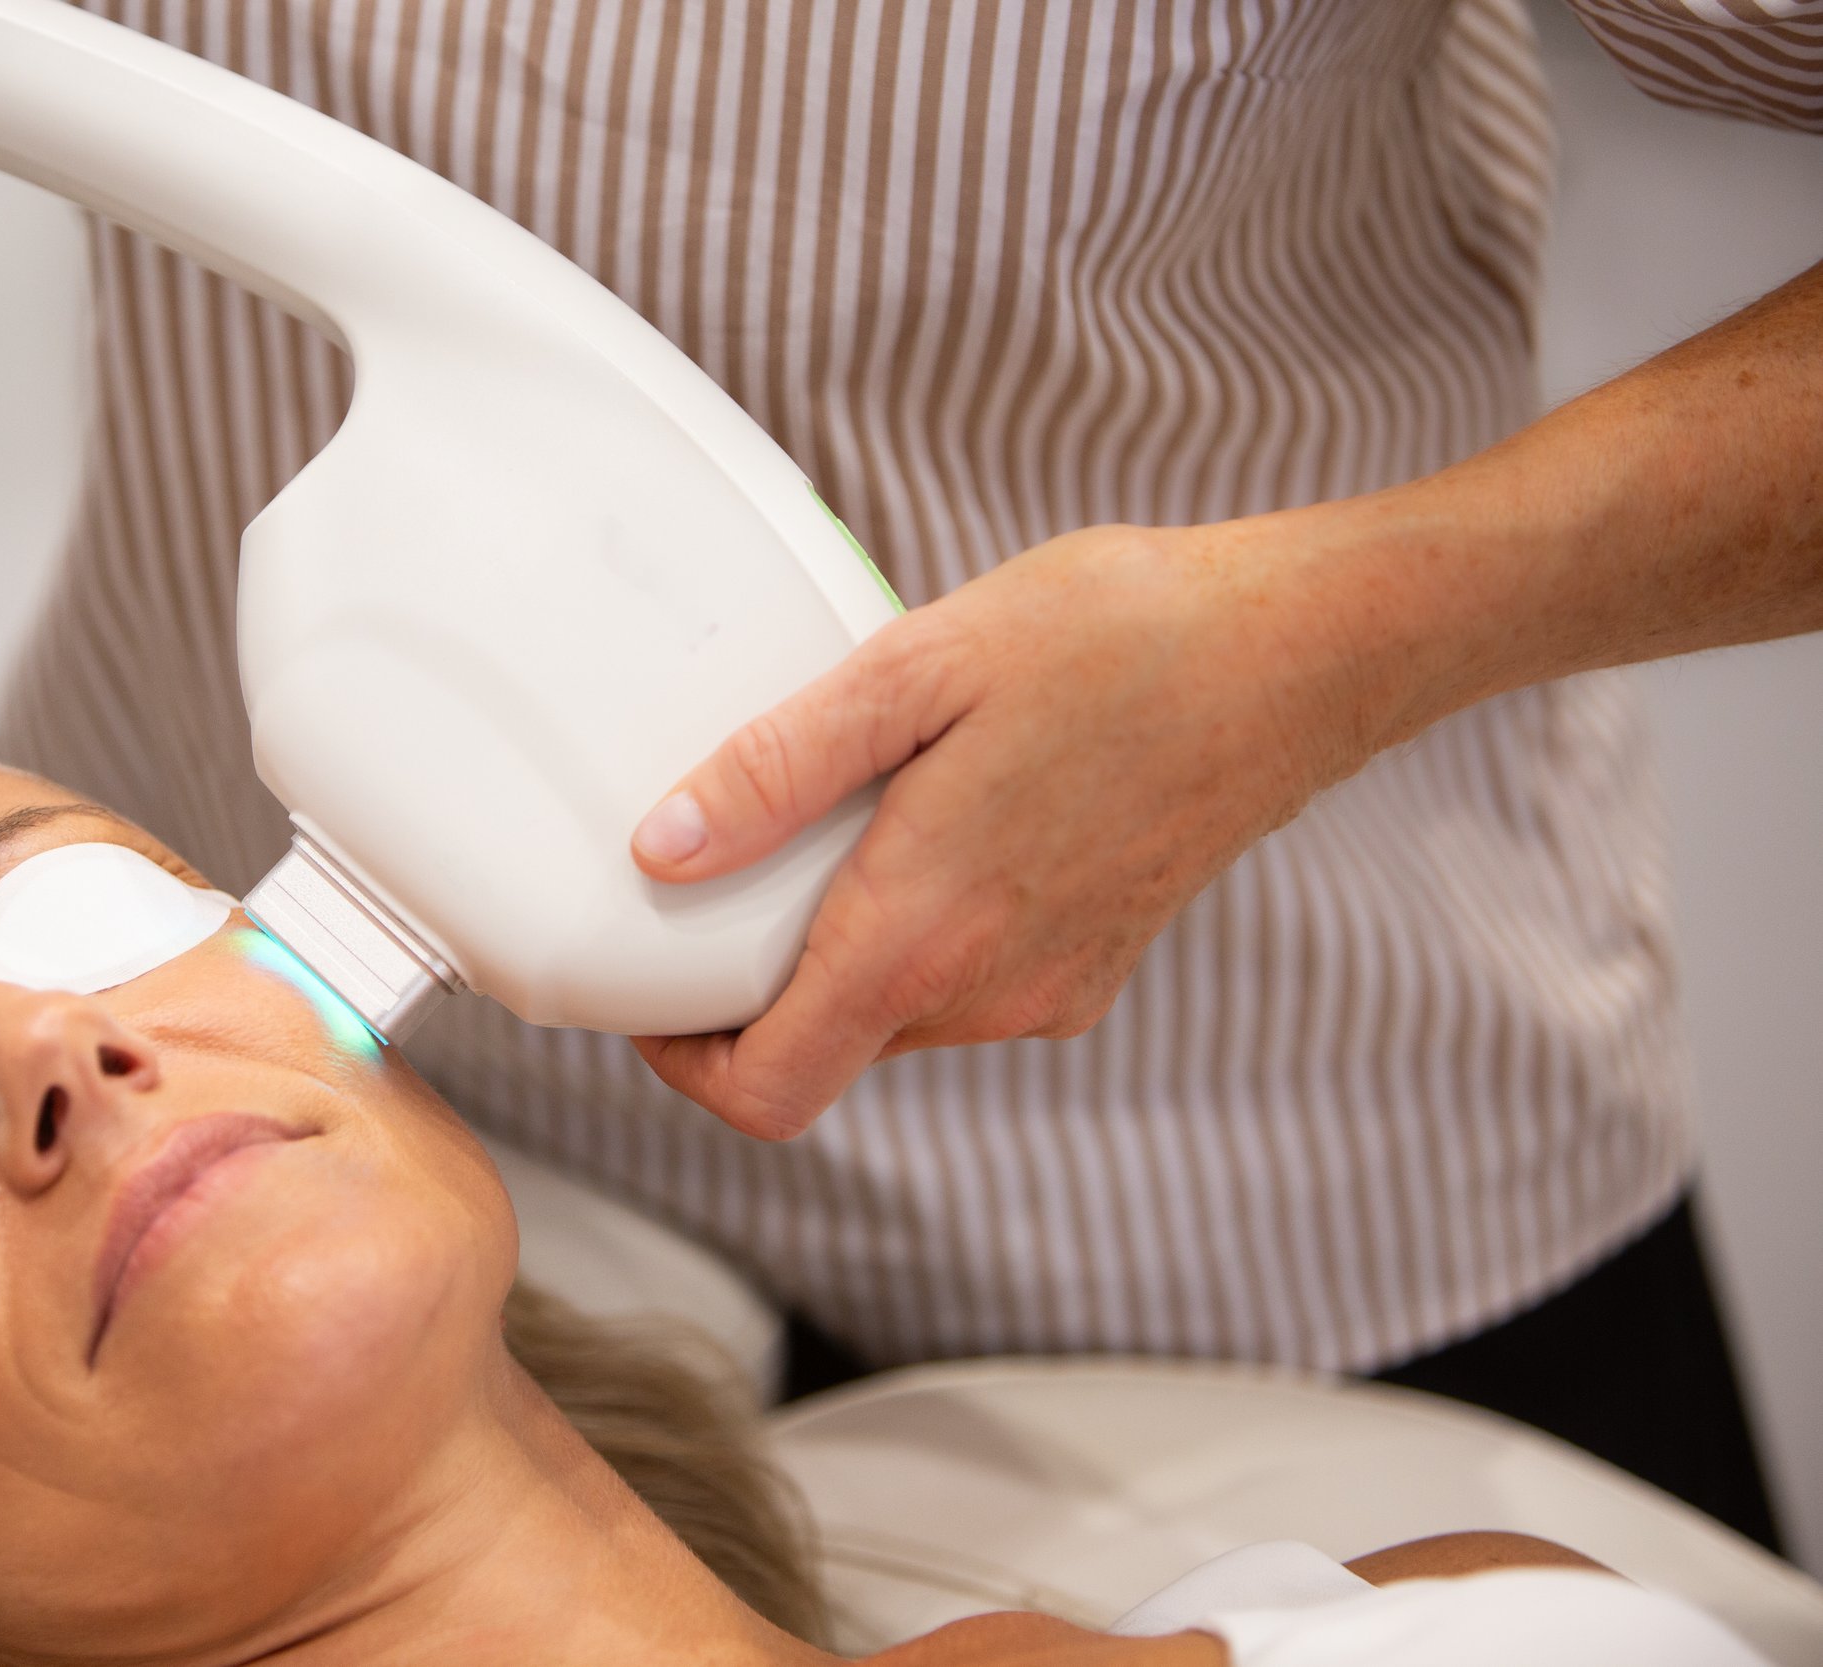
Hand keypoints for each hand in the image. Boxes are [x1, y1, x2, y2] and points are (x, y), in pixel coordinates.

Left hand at [627, 517, 1382, 1138]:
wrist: (1303, 650)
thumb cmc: (1119, 638)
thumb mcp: (916, 668)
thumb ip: (778, 768)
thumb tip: (665, 848)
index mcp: (925, 936)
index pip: (768, 1091)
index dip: (683, 1064)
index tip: (651, 987)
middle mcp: (989, 994)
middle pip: (822, 1050)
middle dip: (752, 985)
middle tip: (728, 867)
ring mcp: (1051, 991)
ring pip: (893, 1015)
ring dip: (840, 947)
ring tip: (840, 820)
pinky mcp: (1093, 967)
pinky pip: (966, 984)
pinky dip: (920, 931)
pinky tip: (935, 820)